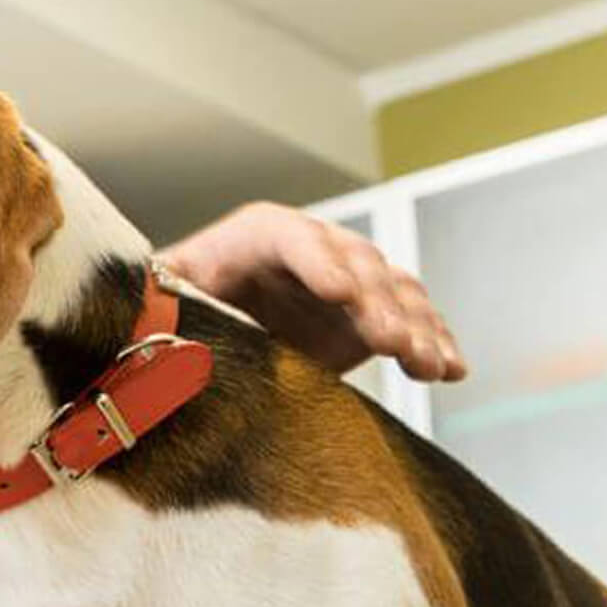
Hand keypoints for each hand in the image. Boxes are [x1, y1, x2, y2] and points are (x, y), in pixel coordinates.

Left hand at [161, 202, 465, 381]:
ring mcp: (345, 286)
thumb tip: (155, 325)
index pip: (291, 236)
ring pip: (393, 293)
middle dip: (378, 303)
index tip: (341, 293)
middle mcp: (310, 252)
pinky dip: (433, 344)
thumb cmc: (171, 317)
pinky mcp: (365, 323)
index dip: (319, 261)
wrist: (194, 342)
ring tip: (427, 365)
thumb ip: (167, 306)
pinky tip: (451, 370)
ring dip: (416, 327)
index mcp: (254, 237)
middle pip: (355, 264)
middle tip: (392, 342)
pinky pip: (409, 324)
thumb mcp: (165, 306)